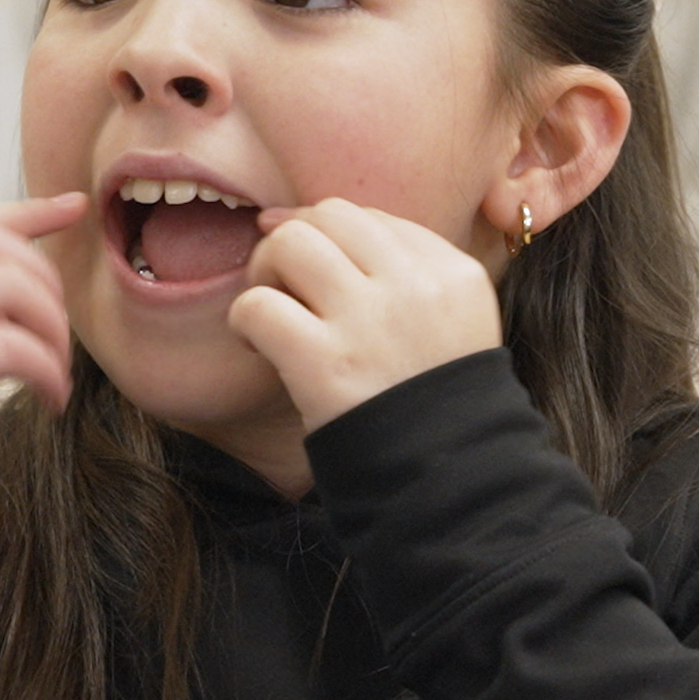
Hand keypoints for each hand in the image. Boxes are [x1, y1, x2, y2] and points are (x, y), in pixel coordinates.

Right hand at [0, 194, 85, 517]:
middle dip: (48, 288)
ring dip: (53, 332)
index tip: (71, 210)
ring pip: (11, 289)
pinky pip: (11, 348)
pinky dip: (46, 370)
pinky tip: (49, 398)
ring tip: (55, 372)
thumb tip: (13, 282)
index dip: (24, 213)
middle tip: (59, 338)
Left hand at [226, 198, 502, 431]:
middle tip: (289, 292)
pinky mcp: (325, 362)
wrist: (444, 484)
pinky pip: (257, 304)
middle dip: (296, 244)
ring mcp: (370, 321)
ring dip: (265, 272)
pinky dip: (244, 321)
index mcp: (454, 274)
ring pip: (289, 242)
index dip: (329, 236)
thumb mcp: (453, 327)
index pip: (374, 218)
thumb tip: (292, 218)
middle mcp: (416, 286)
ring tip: (274, 314)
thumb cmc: (431, 407)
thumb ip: (402, 274)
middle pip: (329, 215)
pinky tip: (258, 346)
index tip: (311, 272)